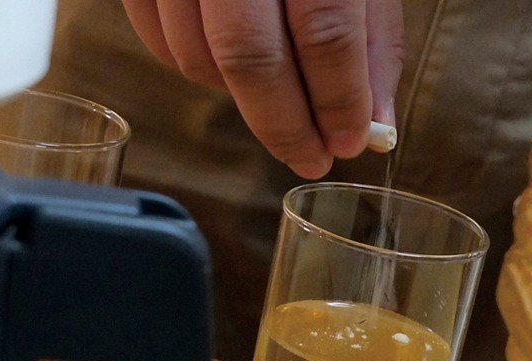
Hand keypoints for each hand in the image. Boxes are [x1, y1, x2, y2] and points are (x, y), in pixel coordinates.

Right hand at [121, 0, 403, 178]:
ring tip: (280, 103)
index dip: (337, 100)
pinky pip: (160, 43)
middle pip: (249, 56)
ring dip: (244, 101)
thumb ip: (371, 42)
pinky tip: (233, 70)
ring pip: (198, 57)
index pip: (324, 31)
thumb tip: (371, 125)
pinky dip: (200, 72)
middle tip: (310, 157)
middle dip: (284, 125)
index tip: (346, 143)